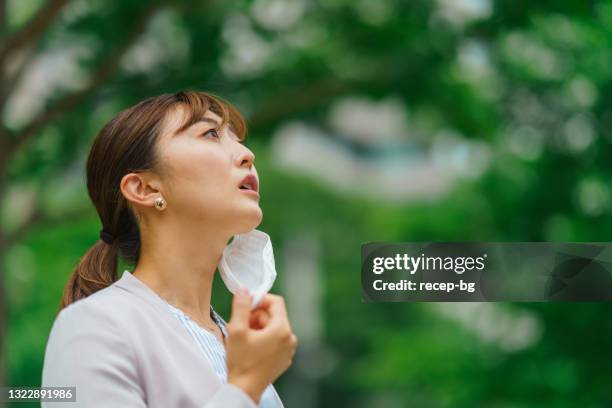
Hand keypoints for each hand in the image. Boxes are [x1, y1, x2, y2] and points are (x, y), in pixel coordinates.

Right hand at [225, 289, 297, 404]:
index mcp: (282, 329)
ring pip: (274, 327)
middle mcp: (290, 338)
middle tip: (242, 325)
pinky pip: (276, 340)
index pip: (276, 302)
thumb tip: (244, 289)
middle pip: (274, 315)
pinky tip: (252, 348)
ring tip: (246, 339)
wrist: (244, 390)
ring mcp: (289, 349)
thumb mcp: (236, 330)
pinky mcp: (284, 358)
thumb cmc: (241, 362)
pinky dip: (264, 339)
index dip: (260, 300)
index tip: (245, 305)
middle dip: (256, 316)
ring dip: (259, 328)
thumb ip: (241, 306)